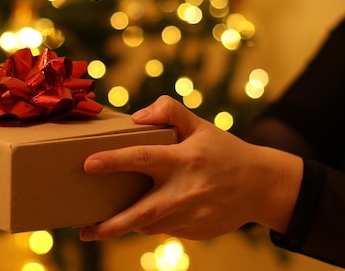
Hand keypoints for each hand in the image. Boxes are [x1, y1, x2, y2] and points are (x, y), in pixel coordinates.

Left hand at [79, 95, 302, 240]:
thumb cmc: (225, 151)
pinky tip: (145, 215)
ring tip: (101, 225)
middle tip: (83, 231)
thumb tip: (136, 118)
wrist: (261, 186)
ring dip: (126, 225)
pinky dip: (151, 223)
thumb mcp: (201, 125)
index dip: (114, 161)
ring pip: (150, 224)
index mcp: (185, 160)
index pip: (143, 158)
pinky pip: (165, 229)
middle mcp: (186, 191)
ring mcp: (192, 216)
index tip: (88, 164)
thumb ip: (170, 111)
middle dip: (111, 224)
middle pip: (142, 212)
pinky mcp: (195, 232)